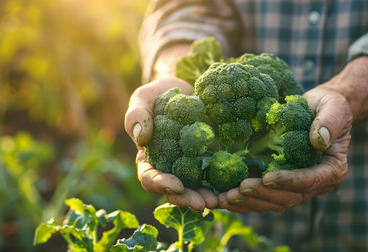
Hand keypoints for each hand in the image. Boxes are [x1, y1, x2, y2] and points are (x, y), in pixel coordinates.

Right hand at [125, 76, 218, 210]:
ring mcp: (191, 166)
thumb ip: (136, 116)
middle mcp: (169, 167)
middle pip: (174, 191)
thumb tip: (140, 138)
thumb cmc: (159, 94)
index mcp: (149, 158)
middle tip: (202, 204)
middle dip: (187, 199)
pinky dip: (221, 185)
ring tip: (217, 201)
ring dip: (204, 198)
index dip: (160, 184)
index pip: (150, 178)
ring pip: (195, 189)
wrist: (187, 88)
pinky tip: (230, 189)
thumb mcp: (143, 98)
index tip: (176, 185)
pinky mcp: (210, 159)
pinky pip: (214, 176)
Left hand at [218, 88, 351, 212]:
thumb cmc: (329, 105)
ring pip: (274, 202)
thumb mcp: (334, 106)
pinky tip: (224, 198)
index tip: (267, 178)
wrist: (319, 109)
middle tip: (238, 189)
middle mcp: (315, 184)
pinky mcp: (282, 184)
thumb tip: (318, 141)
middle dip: (262, 195)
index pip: (310, 180)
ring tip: (225, 198)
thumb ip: (329, 122)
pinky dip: (245, 200)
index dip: (288, 181)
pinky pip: (264, 197)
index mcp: (331, 169)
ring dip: (249, 202)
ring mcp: (298, 187)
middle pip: (289, 197)